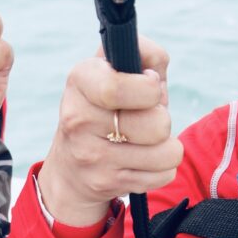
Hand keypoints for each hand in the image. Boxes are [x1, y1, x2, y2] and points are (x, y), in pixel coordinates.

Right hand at [37, 36, 182, 226]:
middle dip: (162, 118)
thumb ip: (144, 54)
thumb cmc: (108, 108)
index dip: (148, 88)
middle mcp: (78, 118)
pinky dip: (161, 167)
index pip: (116, 89)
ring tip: (144, 140)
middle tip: (145, 117)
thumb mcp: (118, 72)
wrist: (71, 168)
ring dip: (165, 145)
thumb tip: (154, 61)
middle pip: (157, 123)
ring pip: (167, 151)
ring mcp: (91, 155)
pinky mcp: (106, 182)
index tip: (150, 86)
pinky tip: (140, 161)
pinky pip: (164, 173)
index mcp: (80, 80)